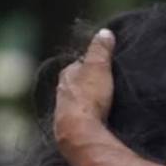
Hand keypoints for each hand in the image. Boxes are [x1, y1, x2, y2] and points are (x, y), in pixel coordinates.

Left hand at [53, 29, 115, 154]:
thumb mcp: (98, 67)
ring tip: (103, 104)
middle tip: (105, 85)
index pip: (78, 65)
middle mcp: (60, 92)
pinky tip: (95, 121)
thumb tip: (104, 32)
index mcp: (66, 75)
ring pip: (75, 102)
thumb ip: (100, 50)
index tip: (102, 65)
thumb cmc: (88, 98)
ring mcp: (62, 112)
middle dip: (87, 84)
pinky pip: (78, 119)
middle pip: (76, 84)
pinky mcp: (67, 129)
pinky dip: (86, 117)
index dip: (90, 64)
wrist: (78, 133)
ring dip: (86, 102)